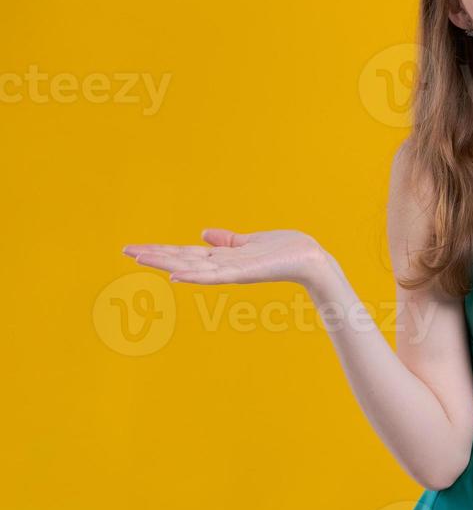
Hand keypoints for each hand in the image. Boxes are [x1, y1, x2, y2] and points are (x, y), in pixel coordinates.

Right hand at [122, 228, 329, 288]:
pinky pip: (214, 276)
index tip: (133, 248)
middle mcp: (221, 265)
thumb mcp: (249, 241)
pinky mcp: (243, 274)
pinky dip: (195, 276)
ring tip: (141, 259)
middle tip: (125, 251)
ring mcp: (231, 271)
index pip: (184, 253)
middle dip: (154, 255)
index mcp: (221, 257)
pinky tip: (176, 276)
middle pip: (181, 259)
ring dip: (166, 263)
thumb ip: (226, 241)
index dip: (160, 250)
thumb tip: (203, 233)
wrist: (310, 258)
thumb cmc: (284, 249)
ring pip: (191, 267)